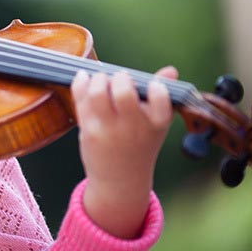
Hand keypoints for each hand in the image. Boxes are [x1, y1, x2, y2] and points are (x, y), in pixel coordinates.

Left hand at [72, 66, 174, 237]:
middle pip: (123, 92)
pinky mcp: (89, 131)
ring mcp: (109, 130)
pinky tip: (84, 78)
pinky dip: (80, 83)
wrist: (120, 179)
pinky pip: (81, 101)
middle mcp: (133, 127)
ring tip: (101, 80)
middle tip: (119, 78)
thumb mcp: (155, 124)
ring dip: (98, 79)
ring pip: (98, 93)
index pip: (160, 97)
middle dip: (119, 77)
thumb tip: (171, 70)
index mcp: (157, 123)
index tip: (151, 84)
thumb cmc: (139, 145)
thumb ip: (160, 96)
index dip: (156, 85)